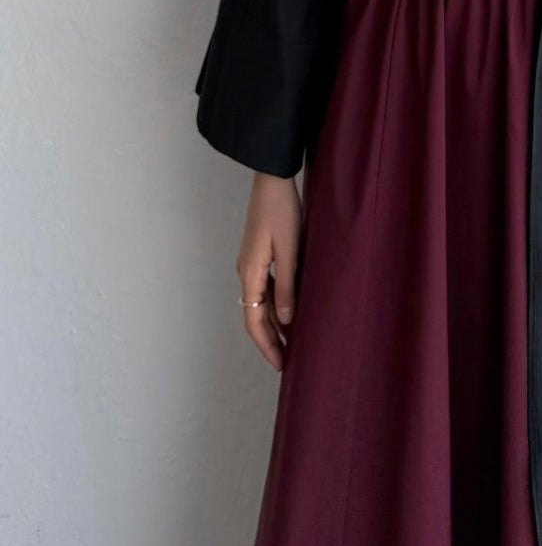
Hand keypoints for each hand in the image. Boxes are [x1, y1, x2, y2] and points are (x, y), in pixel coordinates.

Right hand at [236, 171, 301, 370]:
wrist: (271, 181)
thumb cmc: (282, 211)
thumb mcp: (289, 250)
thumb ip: (287, 286)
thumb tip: (285, 320)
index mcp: (251, 274)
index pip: (254, 321)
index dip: (267, 345)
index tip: (281, 364)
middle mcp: (246, 272)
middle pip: (254, 316)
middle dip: (269, 340)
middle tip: (287, 360)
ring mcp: (250, 264)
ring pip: (259, 304)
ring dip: (273, 324)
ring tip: (292, 340)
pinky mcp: (258, 255)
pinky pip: (264, 289)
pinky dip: (275, 305)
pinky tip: (290, 310)